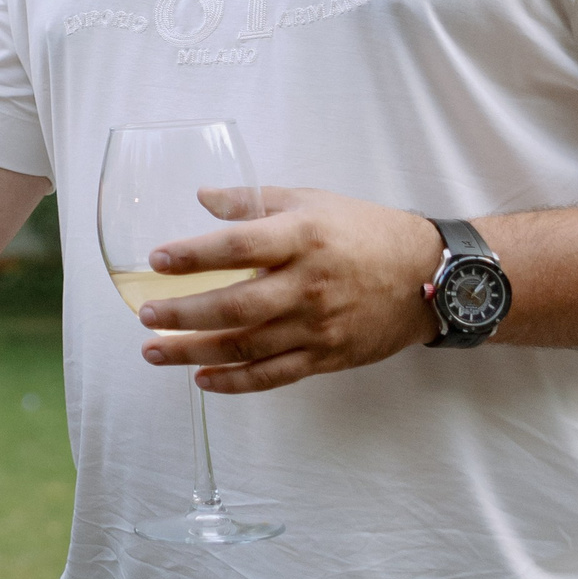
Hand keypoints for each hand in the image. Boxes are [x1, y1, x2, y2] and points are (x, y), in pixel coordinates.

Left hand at [134, 187, 441, 393]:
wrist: (431, 276)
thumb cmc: (365, 231)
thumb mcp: (311, 201)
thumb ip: (253, 200)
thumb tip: (202, 196)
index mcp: (303, 239)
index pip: (238, 247)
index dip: (194, 255)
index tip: (156, 259)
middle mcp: (308, 285)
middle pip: (236, 305)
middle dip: (184, 314)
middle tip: (146, 316)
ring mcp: (318, 326)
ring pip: (247, 346)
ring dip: (195, 351)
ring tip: (155, 351)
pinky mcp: (328, 357)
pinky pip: (274, 375)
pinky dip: (235, 382)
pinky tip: (202, 380)